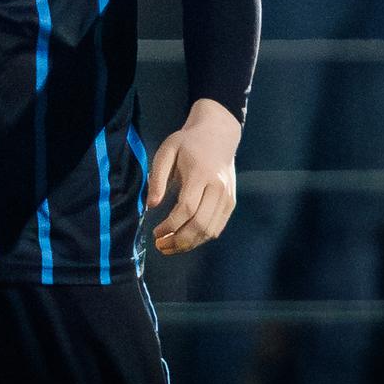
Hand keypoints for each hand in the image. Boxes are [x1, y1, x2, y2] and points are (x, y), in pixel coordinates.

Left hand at [147, 100, 241, 255]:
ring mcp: (227, 197)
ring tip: (170, 247)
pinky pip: (218, 227)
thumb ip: (157, 178)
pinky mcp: (231, 203)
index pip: (187, 209)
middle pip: (201, 224)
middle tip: (161, 246)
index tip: (155, 233)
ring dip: (190, 244)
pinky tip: (185, 239)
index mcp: (200, 175)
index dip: (170, 225)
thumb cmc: (187, 144)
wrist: (218, 136)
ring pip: (211, 230)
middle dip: (179, 240)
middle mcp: (218, 188)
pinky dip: (202, 238)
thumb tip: (151, 206)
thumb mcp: (166, 152)